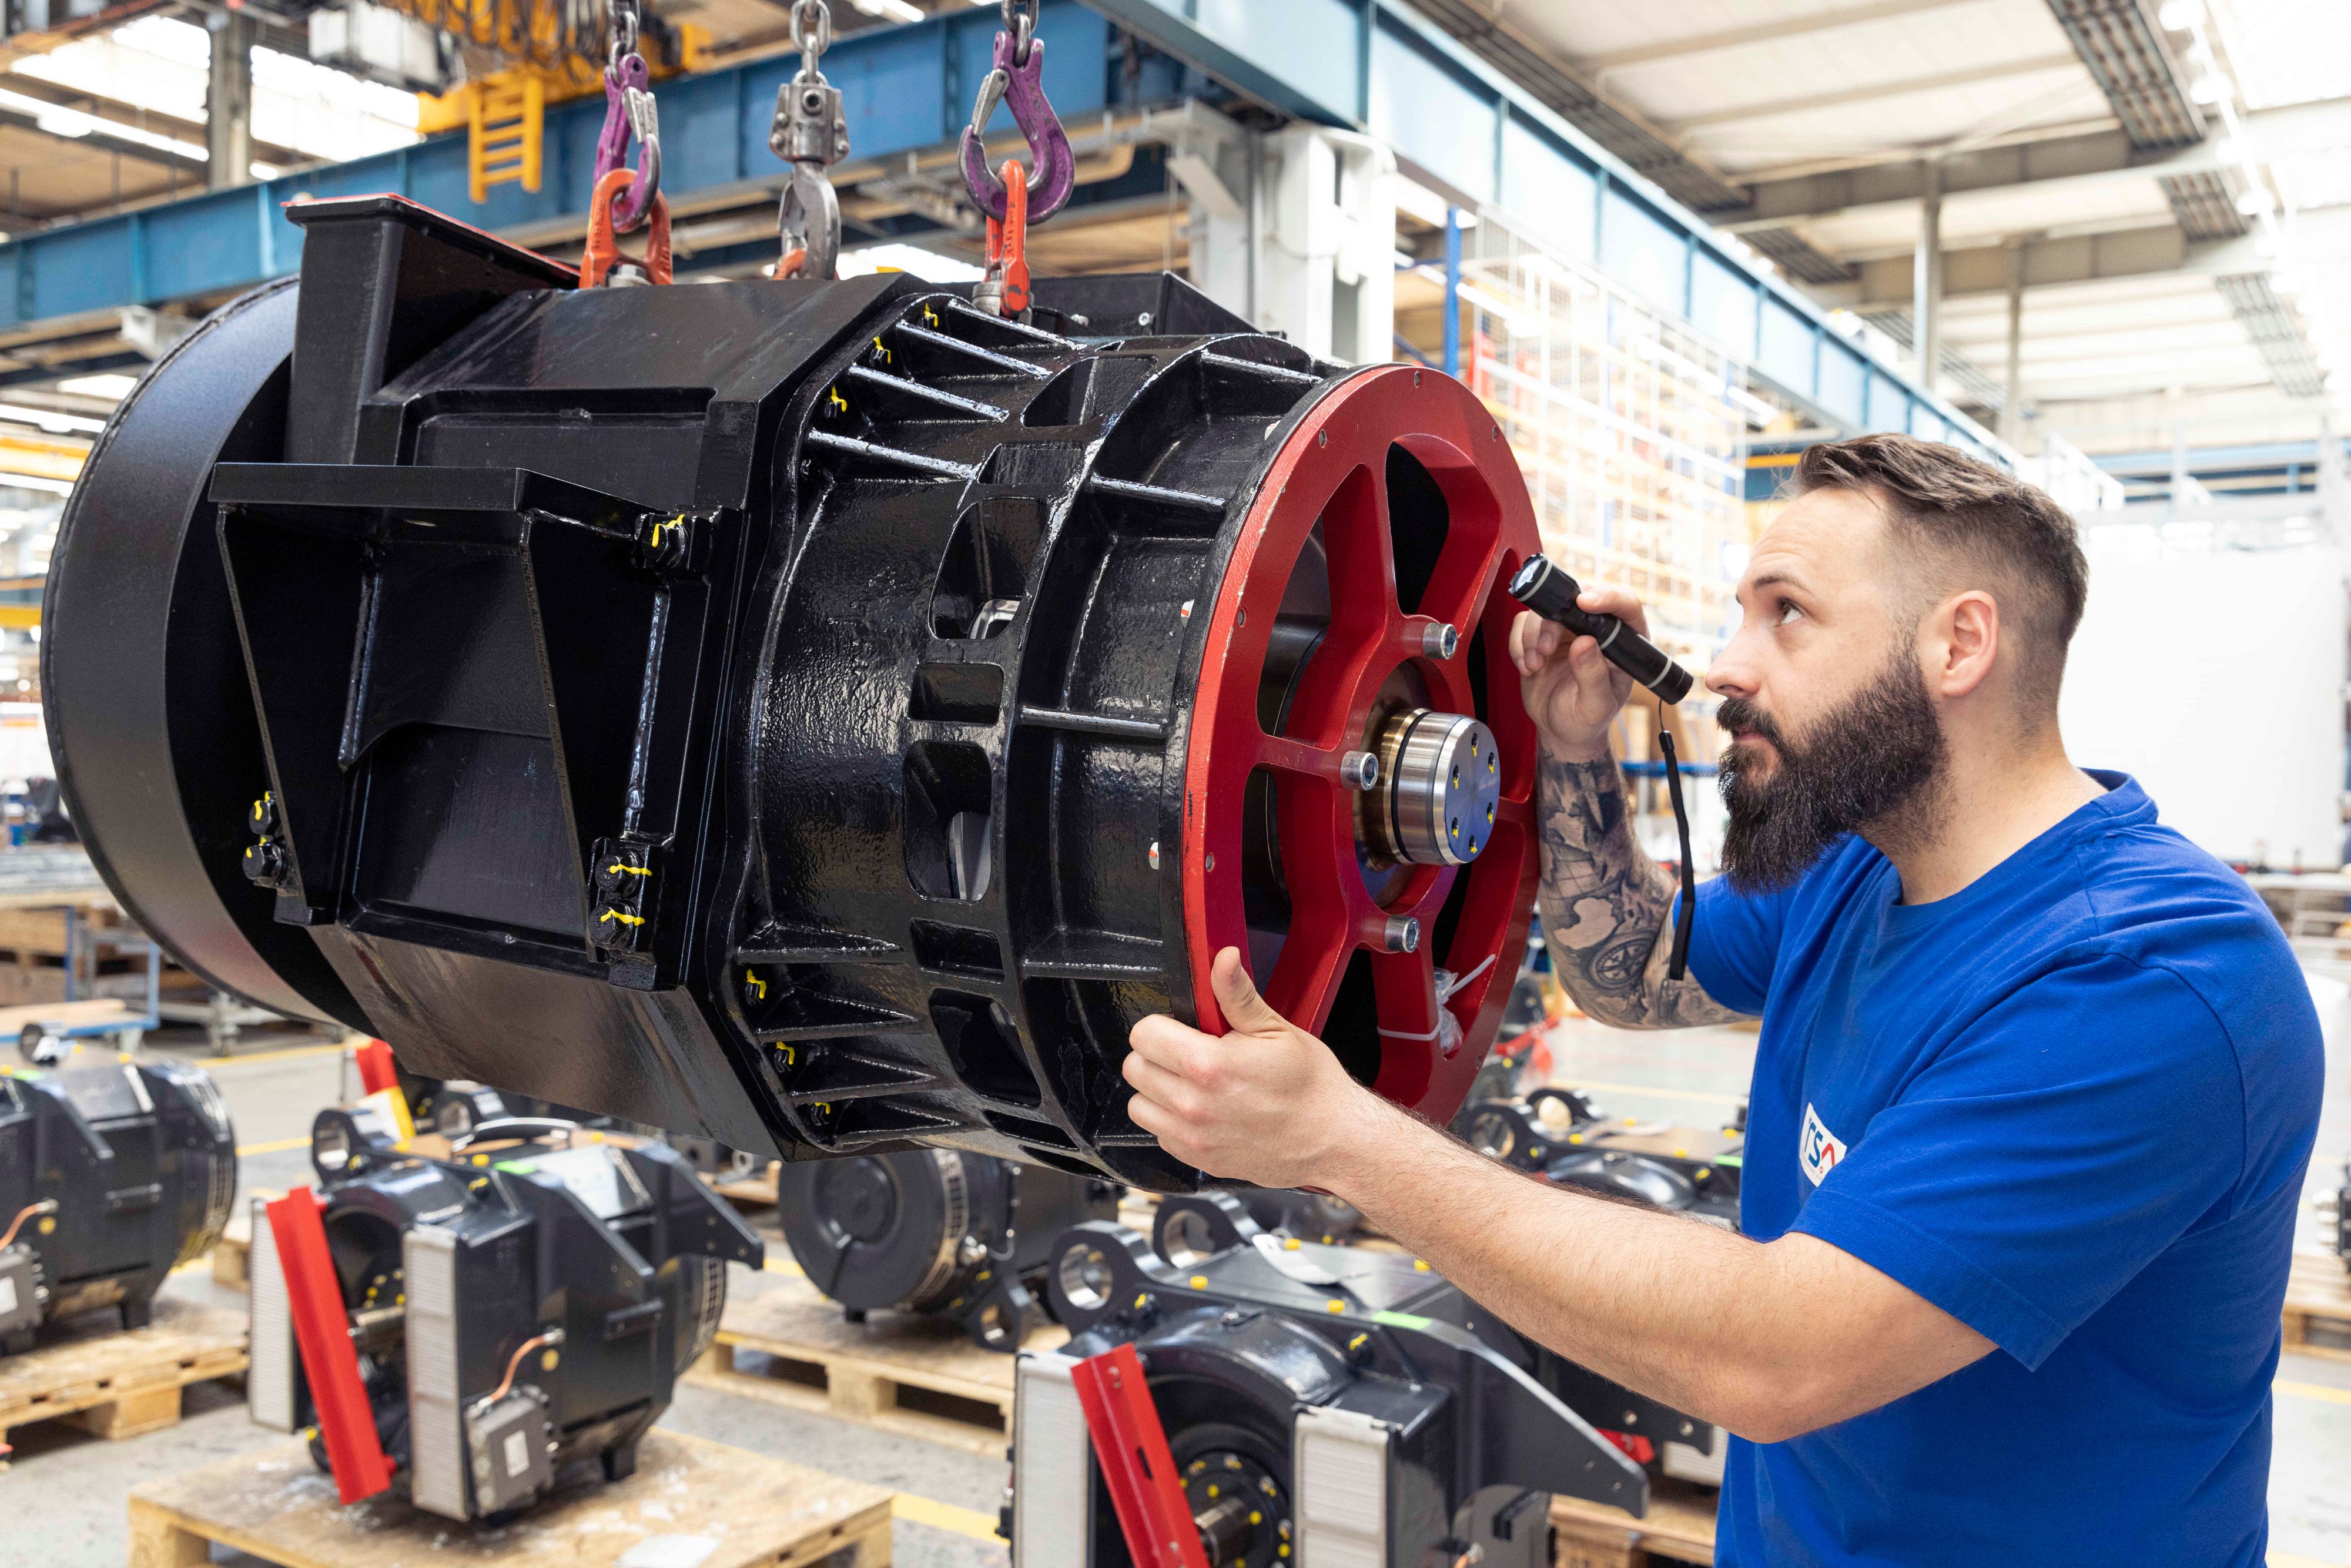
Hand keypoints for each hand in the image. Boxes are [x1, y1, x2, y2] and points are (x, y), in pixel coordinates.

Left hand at [1123, 948, 1386, 1190]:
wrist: (1333, 1140)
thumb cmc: (1311, 1087)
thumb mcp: (1276, 1030)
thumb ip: (1237, 995)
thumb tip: (1222, 959)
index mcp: (1209, 1065)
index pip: (1144, 1034)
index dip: (1162, 1025)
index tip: (1183, 1029)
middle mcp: (1193, 1105)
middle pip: (1135, 1068)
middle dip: (1158, 1055)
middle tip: (1191, 1053)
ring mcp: (1193, 1137)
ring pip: (1139, 1105)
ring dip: (1158, 1090)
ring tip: (1193, 1083)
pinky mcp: (1197, 1160)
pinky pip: (1159, 1134)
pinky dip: (1172, 1122)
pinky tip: (1203, 1111)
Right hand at [1509, 586, 1648, 760]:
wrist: (1560, 730)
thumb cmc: (1587, 720)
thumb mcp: (1595, 707)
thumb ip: (1594, 677)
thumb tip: (1585, 643)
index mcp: (1622, 642)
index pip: (1625, 605)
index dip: (1607, 597)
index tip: (1584, 603)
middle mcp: (1596, 629)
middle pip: (1576, 598)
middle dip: (1554, 621)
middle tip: (1546, 648)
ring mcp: (1567, 630)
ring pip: (1544, 609)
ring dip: (1532, 636)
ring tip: (1536, 665)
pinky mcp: (1541, 634)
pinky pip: (1523, 623)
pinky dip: (1519, 644)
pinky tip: (1529, 668)